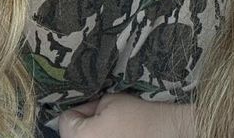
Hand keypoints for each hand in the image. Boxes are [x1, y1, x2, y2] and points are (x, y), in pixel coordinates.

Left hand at [57, 93, 193, 137]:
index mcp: (79, 137)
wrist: (168, 131)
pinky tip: (121, 135)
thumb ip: (90, 105)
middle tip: (106, 115)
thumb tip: (82, 112)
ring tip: (115, 128)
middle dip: (85, 124)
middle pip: (72, 135)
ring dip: (95, 134)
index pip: (65, 119)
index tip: (97, 104)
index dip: (81, 108)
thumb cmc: (140, 114)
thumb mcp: (111, 99)